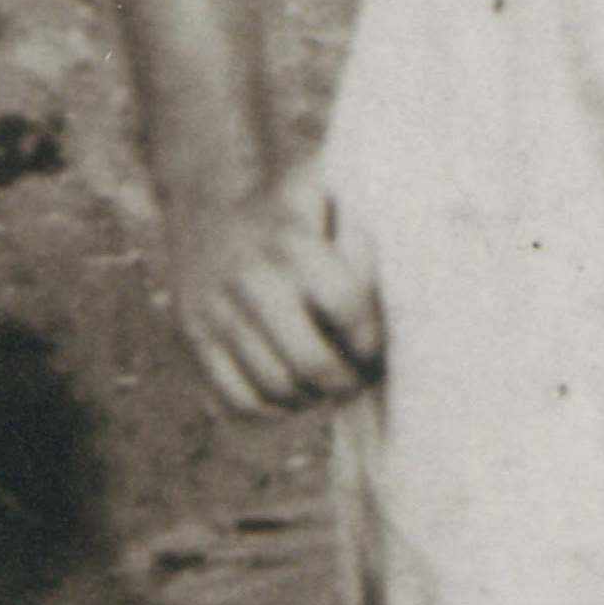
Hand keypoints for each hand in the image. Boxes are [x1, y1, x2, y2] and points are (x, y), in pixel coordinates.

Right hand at [170, 157, 382, 417]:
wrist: (204, 199)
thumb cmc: (289, 206)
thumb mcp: (325, 195)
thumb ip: (362, 233)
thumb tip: (410, 278)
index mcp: (292, 240)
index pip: (346, 302)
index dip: (370, 337)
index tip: (376, 348)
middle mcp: (251, 277)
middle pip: (311, 360)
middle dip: (345, 381)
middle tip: (356, 379)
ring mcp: (217, 309)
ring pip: (275, 386)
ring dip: (309, 398)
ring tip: (325, 386)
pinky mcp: (193, 335)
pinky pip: (236, 397)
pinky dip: (269, 409)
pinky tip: (288, 393)